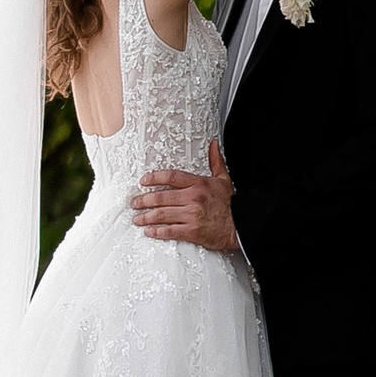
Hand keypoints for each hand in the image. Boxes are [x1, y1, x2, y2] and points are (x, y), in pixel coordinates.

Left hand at [130, 138, 238, 253]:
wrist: (241, 225)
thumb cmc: (231, 204)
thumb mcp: (223, 179)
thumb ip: (215, 161)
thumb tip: (213, 144)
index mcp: (198, 184)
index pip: (171, 177)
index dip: (154, 177)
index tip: (144, 181)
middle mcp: (193, 198)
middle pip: (162, 196)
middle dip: (144, 200)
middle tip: (134, 203)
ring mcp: (191, 215)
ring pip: (162, 214)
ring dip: (146, 216)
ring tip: (137, 218)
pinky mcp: (192, 231)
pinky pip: (170, 231)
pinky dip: (157, 232)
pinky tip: (149, 231)